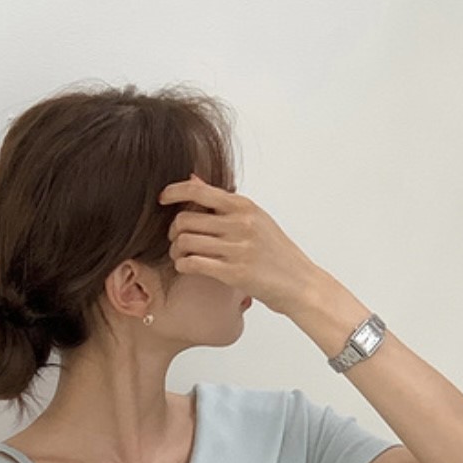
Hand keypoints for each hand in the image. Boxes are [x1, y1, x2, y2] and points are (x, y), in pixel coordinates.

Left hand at [157, 173, 319, 315]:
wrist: (300, 283)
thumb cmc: (277, 253)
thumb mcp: (256, 218)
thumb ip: (223, 202)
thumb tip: (193, 179)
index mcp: (244, 206)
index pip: (198, 191)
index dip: (173, 192)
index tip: (161, 199)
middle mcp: (240, 224)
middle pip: (185, 219)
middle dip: (173, 231)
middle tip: (175, 240)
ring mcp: (237, 248)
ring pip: (185, 242)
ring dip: (175, 251)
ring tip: (180, 256)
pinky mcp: (234, 273)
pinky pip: (193, 264)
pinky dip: (182, 265)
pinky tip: (186, 267)